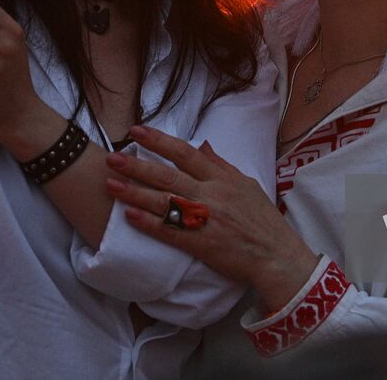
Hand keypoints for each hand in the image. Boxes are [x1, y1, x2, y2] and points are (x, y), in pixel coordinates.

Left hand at [105, 125, 321, 312]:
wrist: (276, 256)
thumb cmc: (263, 221)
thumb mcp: (247, 185)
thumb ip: (222, 166)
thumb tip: (203, 146)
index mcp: (222, 178)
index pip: (185, 154)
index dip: (160, 141)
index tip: (137, 131)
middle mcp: (211, 195)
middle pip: (168, 176)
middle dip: (137, 165)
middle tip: (112, 157)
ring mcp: (205, 219)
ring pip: (163, 202)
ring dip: (135, 192)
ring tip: (110, 184)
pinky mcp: (200, 244)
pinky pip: (170, 231)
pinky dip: (149, 224)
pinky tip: (129, 216)